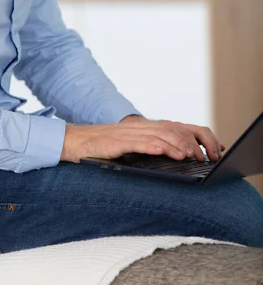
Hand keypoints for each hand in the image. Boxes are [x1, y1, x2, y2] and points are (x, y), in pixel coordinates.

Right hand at [60, 116, 225, 164]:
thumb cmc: (102, 147)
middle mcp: (138, 127)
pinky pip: (137, 142)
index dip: (193, 136)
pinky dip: (152, 146)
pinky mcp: (116, 142)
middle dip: (190, 142)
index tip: (209, 150)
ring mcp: (127, 133)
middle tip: (203, 157)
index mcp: (143, 128)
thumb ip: (148, 147)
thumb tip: (173, 157)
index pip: (175, 127)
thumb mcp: (129, 146)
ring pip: (158, 135)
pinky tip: (163, 152)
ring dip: (175, 145)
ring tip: (189, 155)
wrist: (75, 141)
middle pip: (171, 129)